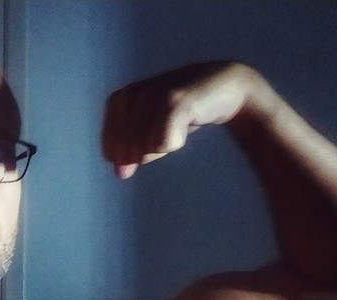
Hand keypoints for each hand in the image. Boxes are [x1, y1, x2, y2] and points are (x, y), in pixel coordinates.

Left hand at [101, 61, 257, 178]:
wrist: (225, 88)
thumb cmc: (184, 112)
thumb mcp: (151, 131)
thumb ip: (130, 150)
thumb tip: (120, 173)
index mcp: (120, 99)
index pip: (111, 148)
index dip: (131, 155)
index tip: (151, 139)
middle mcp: (133, 94)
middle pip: (130, 151)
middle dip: (149, 151)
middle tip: (169, 130)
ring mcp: (153, 96)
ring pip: (146, 149)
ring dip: (165, 145)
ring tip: (178, 125)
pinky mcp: (175, 101)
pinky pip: (164, 143)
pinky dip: (175, 142)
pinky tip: (186, 127)